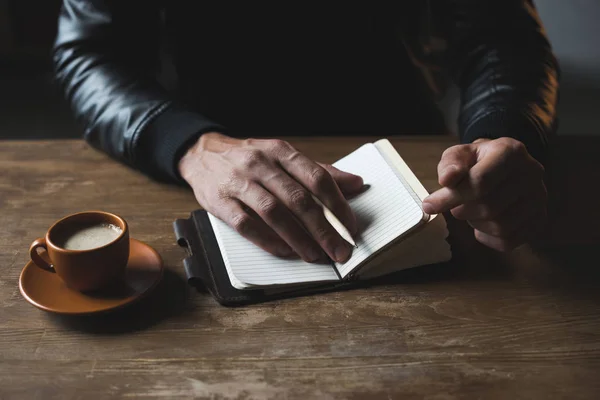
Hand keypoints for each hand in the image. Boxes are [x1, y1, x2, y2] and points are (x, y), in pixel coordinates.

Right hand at [178, 133, 363, 262]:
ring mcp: (239, 182)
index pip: (316, 177)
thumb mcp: (283, 156)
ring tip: (316, 255)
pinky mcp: (219, 201)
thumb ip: (318, 172)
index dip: (338, 204)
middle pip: (298, 199)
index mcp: (280, 151)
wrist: (201, 154)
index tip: (350, 227)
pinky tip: (286, 251)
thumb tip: (356, 184)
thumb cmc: (249, 158)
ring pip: (274, 212)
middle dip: (323, 228)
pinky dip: (269, 240)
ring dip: (299, 238)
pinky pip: (246, 225)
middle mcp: (261, 163)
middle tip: (339, 249)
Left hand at [422, 137, 546, 250]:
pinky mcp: (539, 220)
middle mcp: (532, 174)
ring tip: (471, 211)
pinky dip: (487, 238)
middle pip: (489, 206)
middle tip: (455, 206)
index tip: (429, 205)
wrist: (504, 166)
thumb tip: (447, 180)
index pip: (481, 182)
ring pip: (500, 226)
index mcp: (511, 152)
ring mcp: (539, 199)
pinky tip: (481, 224)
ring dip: (475, 224)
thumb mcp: (460, 154)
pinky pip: (508, 242)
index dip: (451, 197)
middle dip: (462, 210)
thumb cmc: (477, 161)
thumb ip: (450, 165)